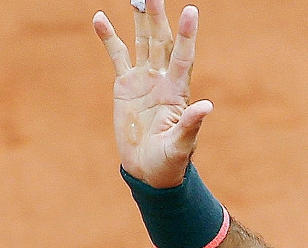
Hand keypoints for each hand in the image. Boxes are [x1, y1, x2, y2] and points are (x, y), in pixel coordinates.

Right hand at [93, 0, 210, 187]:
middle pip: (162, 42)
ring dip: (140, 20)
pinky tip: (100, 18)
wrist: (150, 171)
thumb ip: (191, 125)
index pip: (184, 57)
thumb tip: (207, 106)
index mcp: (178, 93)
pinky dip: (109, 38)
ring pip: (142, 43)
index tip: (191, 11)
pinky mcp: (125, 86)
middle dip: (159, 18)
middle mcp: (163, 81)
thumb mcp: (181, 146)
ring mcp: (144, 81)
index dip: (187, 35)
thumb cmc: (170, 162)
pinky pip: (117, 56)